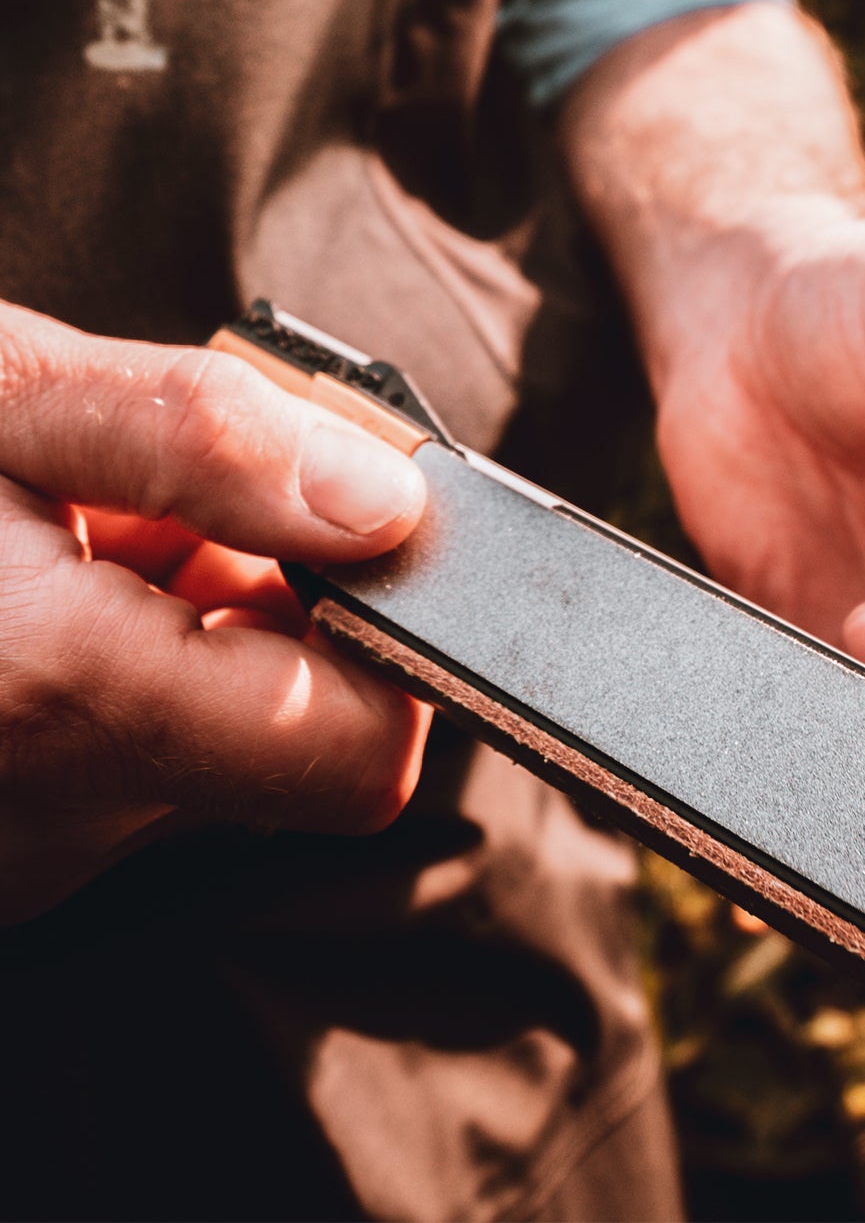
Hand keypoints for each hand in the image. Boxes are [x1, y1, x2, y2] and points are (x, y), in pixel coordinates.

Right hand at [0, 303, 430, 921]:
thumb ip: (201, 445)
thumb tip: (389, 506)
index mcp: (50, 699)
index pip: (358, 756)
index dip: (396, 645)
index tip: (356, 538)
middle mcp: (46, 814)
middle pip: (297, 739)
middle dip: (283, 615)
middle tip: (177, 510)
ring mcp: (23, 849)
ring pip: (218, 748)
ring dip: (201, 635)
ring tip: (85, 539)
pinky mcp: (6, 848)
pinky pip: (137, 762)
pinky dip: (136, 673)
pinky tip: (45, 594)